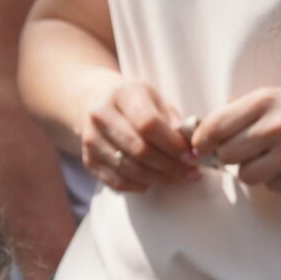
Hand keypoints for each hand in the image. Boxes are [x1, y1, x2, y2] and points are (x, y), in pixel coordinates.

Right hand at [78, 75, 197, 190]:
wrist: (100, 105)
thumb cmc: (138, 104)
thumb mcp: (157, 101)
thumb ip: (174, 122)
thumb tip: (192, 149)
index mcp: (122, 94)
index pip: (148, 124)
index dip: (172, 145)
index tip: (192, 156)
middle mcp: (100, 115)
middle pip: (138, 149)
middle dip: (169, 166)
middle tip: (190, 173)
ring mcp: (91, 138)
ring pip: (129, 169)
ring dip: (158, 178)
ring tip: (177, 178)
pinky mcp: (88, 160)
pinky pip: (117, 181)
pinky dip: (140, 185)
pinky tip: (154, 180)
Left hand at [190, 87, 280, 193]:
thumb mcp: (276, 99)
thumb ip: (238, 112)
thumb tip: (197, 133)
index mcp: (265, 102)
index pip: (213, 127)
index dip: (201, 141)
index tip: (201, 147)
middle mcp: (277, 127)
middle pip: (225, 155)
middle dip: (230, 157)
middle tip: (247, 152)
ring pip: (245, 176)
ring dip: (254, 171)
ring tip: (274, 158)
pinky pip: (272, 187)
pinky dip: (278, 180)